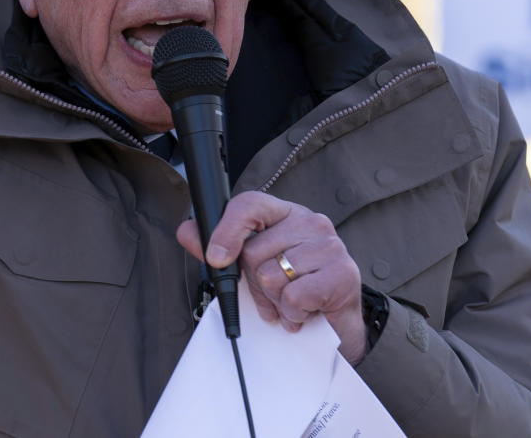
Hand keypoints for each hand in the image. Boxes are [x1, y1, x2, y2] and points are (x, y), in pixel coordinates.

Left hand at [177, 191, 367, 363]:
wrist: (334, 325)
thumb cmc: (293, 290)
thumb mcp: (253, 269)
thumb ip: (219, 250)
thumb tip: (186, 231)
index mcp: (285, 213)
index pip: (250, 205)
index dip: (227, 230)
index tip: (216, 259)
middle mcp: (310, 221)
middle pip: (254, 252)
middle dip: (255, 285)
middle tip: (272, 295)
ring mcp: (330, 245)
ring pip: (272, 276)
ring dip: (276, 303)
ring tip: (290, 304)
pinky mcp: (343, 273)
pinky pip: (295, 296)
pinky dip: (293, 313)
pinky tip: (305, 312)